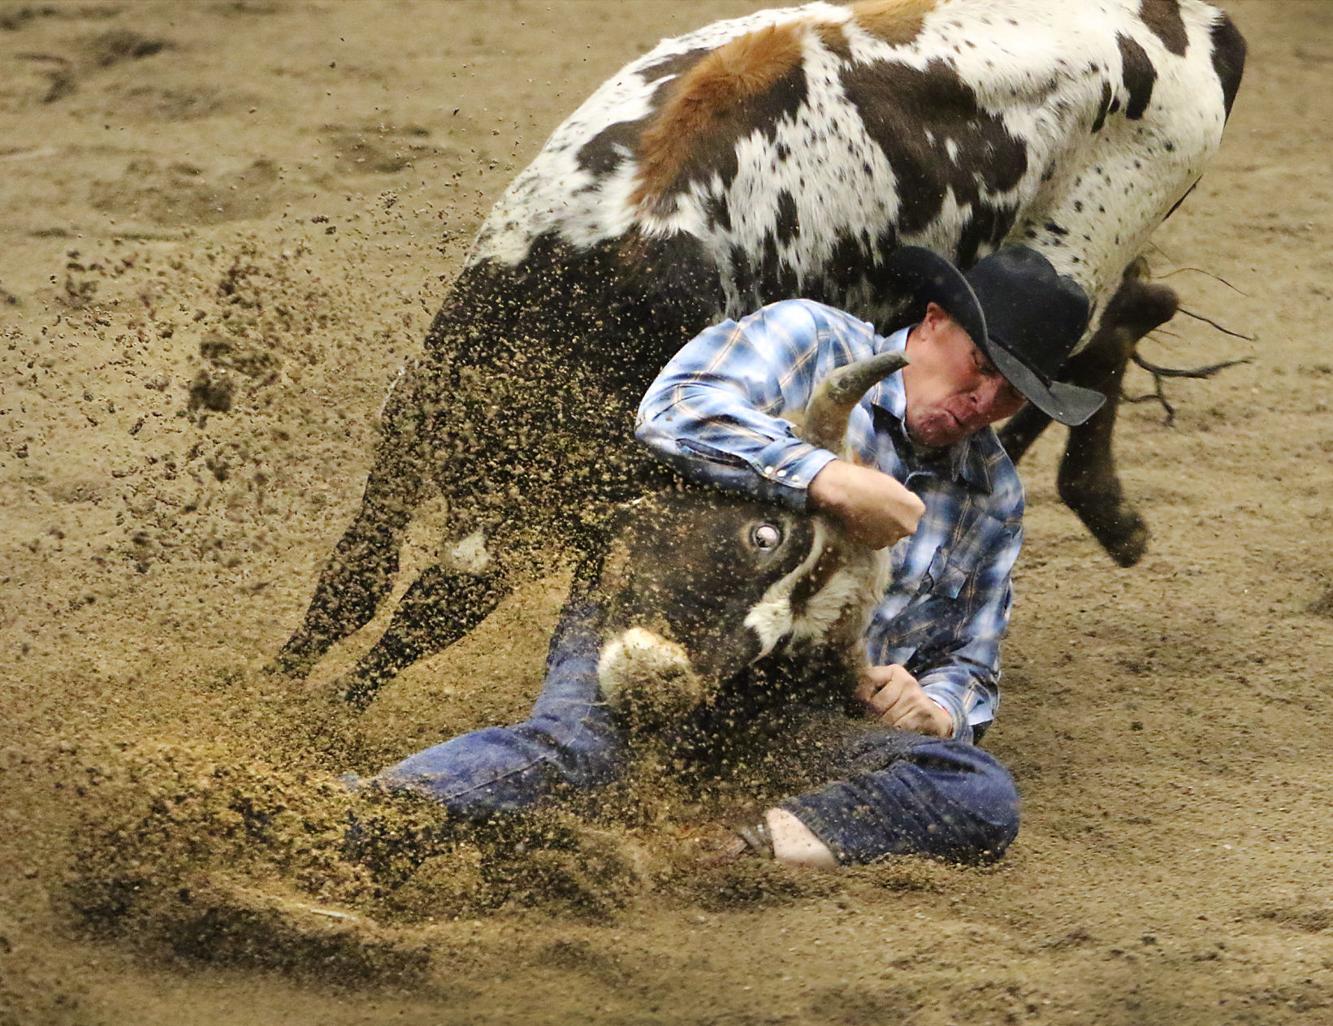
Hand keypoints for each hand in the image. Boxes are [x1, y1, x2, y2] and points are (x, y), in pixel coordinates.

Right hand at [808, 459, 924, 548]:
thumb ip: (900, 498)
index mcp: (917, 508)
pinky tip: (860, 523)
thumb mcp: (892, 484)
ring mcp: (893, 538)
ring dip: (882, 529)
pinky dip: (870, 535)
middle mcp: (910, 526)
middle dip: (894, 520)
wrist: (845, 492)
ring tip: (867, 517)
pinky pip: (876, 540)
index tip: (889, 500)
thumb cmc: (868, 480)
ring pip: (890, 534)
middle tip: (878, 511)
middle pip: (904, 524)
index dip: (900, 505)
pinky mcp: (876, 545)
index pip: (914, 510)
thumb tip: (897, 504)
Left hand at [854, 664, 953, 737]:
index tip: (856, 707)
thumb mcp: (888, 691)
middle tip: (871, 725)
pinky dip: (894, 736)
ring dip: (881, 729)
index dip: (858, 696)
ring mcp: (915, 696)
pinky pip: (899, 728)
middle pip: (874, 704)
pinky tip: (896, 735)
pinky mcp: (923, 712)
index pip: (866, 678)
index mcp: (894, 671)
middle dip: (869, 718)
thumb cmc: (903, 706)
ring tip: (884, 730)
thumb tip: (841, 694)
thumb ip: (869, 690)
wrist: (936, 719)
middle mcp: (906, 680)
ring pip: (886, 719)